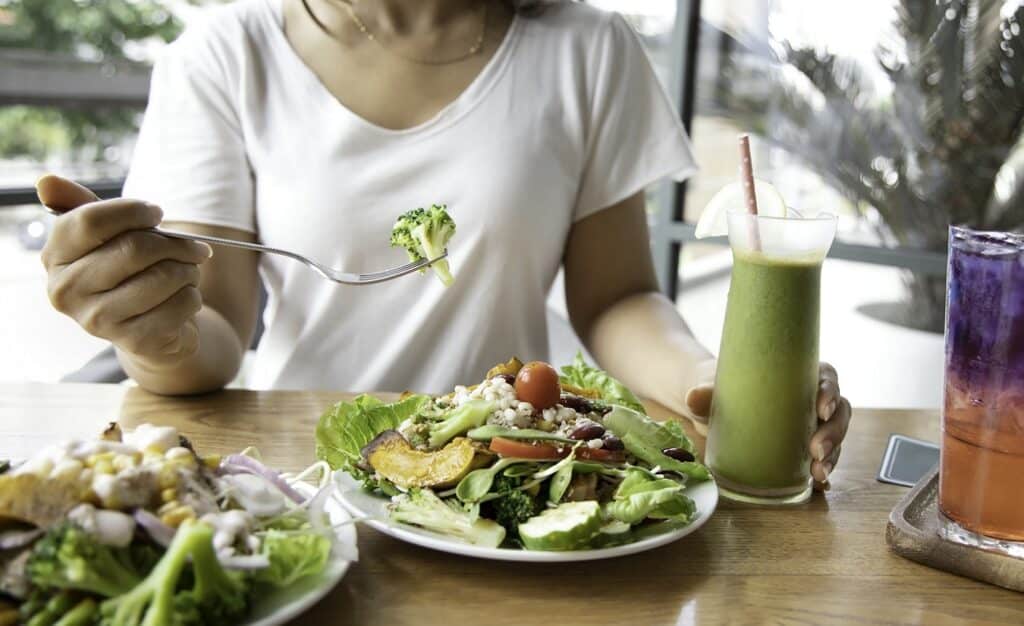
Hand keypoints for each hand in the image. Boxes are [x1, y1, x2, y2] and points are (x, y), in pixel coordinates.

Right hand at [38, 175, 212, 362]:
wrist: (150, 330)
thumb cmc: (129, 272)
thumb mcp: (107, 237)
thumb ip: (83, 206)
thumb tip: (47, 182)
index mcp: (55, 257)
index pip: (90, 221)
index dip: (132, 211)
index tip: (156, 213)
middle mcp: (67, 291)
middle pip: (134, 249)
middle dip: (175, 244)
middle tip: (194, 247)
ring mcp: (98, 319)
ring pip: (164, 276)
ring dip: (189, 270)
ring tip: (188, 273)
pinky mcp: (133, 340)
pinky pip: (181, 304)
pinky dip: (194, 296)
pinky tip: (184, 299)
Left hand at [683, 361, 851, 490]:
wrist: (709, 405)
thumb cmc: (718, 388)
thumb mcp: (711, 388)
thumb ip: (704, 392)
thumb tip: (693, 397)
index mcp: (797, 373)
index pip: (827, 377)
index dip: (831, 392)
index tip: (822, 409)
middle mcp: (809, 398)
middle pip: (838, 412)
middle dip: (833, 432)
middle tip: (817, 451)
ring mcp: (809, 424)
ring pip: (835, 437)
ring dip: (833, 456)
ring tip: (818, 474)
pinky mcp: (802, 447)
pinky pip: (822, 458)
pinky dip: (824, 472)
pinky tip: (819, 485)